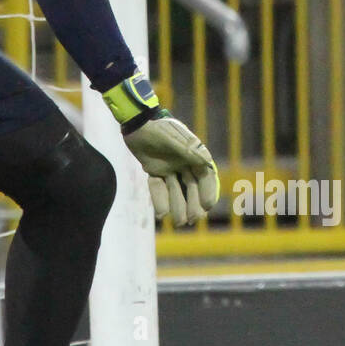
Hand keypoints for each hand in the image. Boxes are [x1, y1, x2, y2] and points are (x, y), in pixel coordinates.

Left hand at [102, 72, 220, 225]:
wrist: (136, 122)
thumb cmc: (157, 127)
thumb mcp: (172, 138)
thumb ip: (187, 151)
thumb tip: (206, 163)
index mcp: (194, 154)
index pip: (205, 176)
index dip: (208, 191)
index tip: (207, 206)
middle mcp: (184, 162)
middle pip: (192, 188)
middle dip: (193, 204)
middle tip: (192, 220)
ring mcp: (169, 167)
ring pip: (176, 190)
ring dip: (178, 206)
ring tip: (178, 223)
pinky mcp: (155, 170)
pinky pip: (159, 187)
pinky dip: (160, 200)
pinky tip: (161, 214)